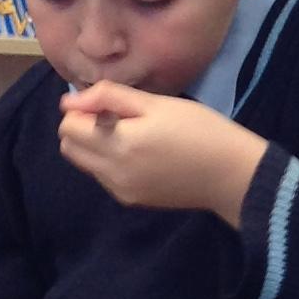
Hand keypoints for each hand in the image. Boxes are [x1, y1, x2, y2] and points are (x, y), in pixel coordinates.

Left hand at [58, 82, 266, 224]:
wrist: (231, 174)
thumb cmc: (199, 129)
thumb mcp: (156, 103)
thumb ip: (109, 97)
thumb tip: (69, 101)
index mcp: (117, 143)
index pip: (67, 127)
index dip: (81, 109)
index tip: (107, 103)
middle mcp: (111, 172)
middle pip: (69, 147)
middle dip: (81, 129)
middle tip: (115, 117)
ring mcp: (120, 190)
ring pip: (84, 164)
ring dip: (93, 146)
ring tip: (129, 135)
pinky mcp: (131, 201)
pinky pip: (104, 177)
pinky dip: (109, 162)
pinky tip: (140, 154)